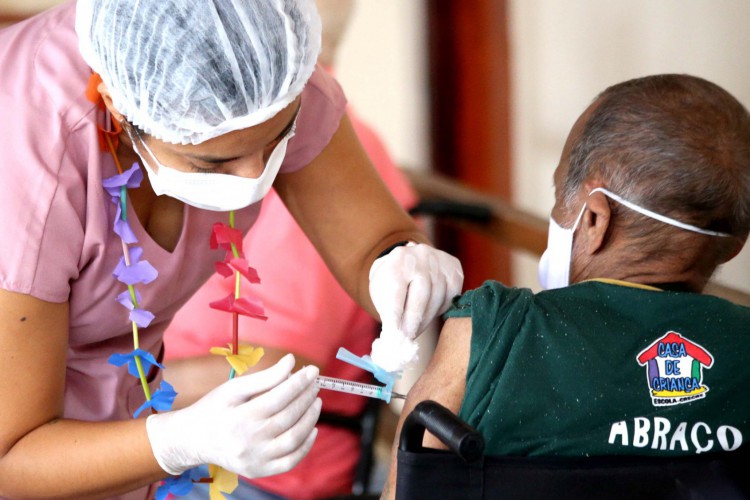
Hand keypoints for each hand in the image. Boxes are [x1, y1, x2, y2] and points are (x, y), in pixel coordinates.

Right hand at [146, 354, 320, 477]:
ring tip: (316, 401)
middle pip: (287, 417)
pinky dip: (306, 445)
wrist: (194, 440)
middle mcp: (247, 441)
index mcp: (238, 417)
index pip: (277, 398)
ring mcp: (254, 459)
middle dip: (306, 397)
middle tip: (315, 384)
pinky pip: (290, 461)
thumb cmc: (215, 408)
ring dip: (310, 418)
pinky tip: (312, 428)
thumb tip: (291, 361)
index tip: (312, 370)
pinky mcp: (259, 471)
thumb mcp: (233, 388)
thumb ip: (264, 377)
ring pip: (294, 439)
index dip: (298, 383)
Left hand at [369, 242, 463, 339]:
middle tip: (407, 338)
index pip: (396, 294)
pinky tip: (429, 313)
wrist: (408, 260)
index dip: (395, 319)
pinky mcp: (454, 268)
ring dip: (426, 319)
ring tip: (415, 329)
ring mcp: (440, 260)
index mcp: (396, 261)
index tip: (394, 339)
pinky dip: (440, 309)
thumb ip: (387, 313)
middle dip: (414, 322)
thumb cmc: (392, 282)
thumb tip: (395, 341)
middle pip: (421, 296)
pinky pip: (451, 296)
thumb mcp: (381, 292)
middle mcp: (420, 257)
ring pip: (438, 298)